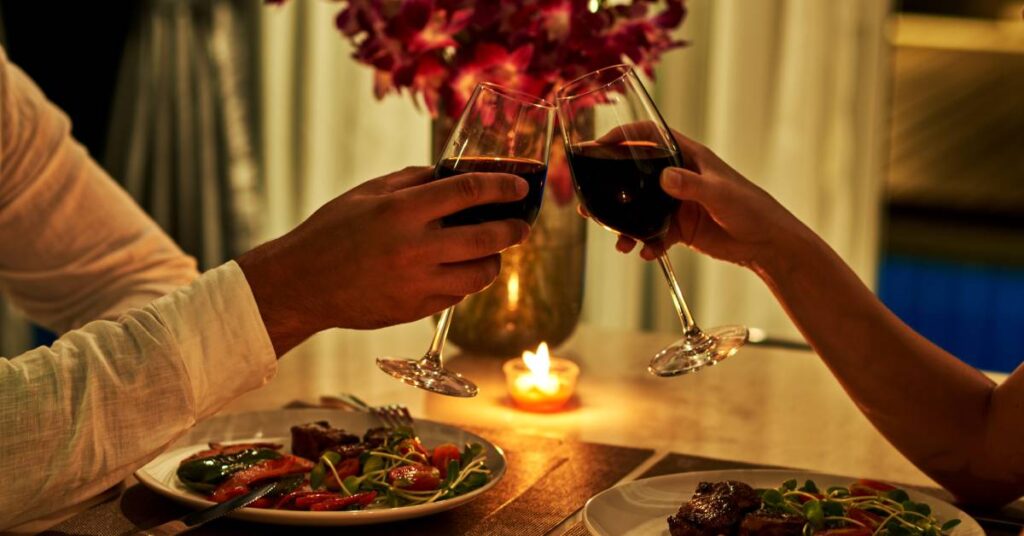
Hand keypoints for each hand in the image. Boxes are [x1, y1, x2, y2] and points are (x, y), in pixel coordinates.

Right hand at [238, 166, 530, 354]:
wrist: (302, 284)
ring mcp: (417, 283)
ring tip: (492, 252)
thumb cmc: (332, 231)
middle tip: (521, 225)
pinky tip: (458, 271)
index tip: (519, 188)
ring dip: (494, 261)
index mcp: (403, 211)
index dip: (502, 188)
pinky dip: (465, 281)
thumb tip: (453, 174)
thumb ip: (414, 181)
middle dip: (513, 229)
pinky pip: (457, 295)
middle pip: (487, 237)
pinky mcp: (415, 310)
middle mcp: (415, 248)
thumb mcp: (368, 193)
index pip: (469, 192)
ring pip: (480, 275)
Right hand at [606, 128, 806, 270]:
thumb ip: (692, 185)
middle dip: (610, 189)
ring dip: (623, 225)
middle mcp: (678, 177)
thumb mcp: (721, 194)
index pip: (649, 136)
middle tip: (588, 205)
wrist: (767, 244)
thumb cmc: (752, 209)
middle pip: (634, 175)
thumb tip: (664, 178)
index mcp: (688, 157)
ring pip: (638, 210)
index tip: (597, 146)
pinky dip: (646, 245)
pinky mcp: (679, 228)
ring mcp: (676, 203)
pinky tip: (646, 254)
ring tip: (617, 241)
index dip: (622, 137)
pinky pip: (653, 234)